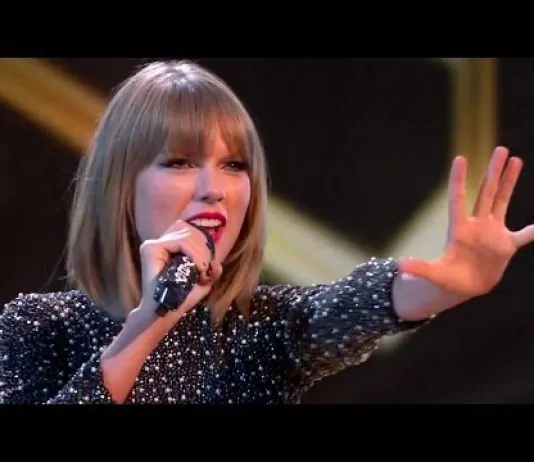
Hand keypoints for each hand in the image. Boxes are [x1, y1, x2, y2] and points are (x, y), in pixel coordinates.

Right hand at [137, 220, 221, 318]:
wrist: (166, 312)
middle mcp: (159, 243)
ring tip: (201, 272)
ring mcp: (152, 245)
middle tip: (204, 272)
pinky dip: (195, 254)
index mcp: (169, 248)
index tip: (206, 265)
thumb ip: (211, 270)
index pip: (188, 232)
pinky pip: (181, 242)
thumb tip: (217, 264)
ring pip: (187, 237)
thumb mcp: (202, 282)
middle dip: (203, 252)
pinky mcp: (151, 249)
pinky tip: (198, 268)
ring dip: (200, 255)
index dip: (202, 246)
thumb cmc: (182, 298)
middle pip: (189, 233)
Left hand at [399, 146, 533, 298]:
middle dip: (493, 172)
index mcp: (459, 230)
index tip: (460, 158)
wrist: (463, 287)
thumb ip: (419, 268)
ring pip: (502, 201)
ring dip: (509, 182)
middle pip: (485, 193)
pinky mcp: (505, 246)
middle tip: (500, 148)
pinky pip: (524, 236)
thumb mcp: (433, 274)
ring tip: (515, 160)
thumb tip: (399, 265)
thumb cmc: (446, 280)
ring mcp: (492, 233)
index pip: (458, 199)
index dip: (458, 180)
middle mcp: (477, 226)